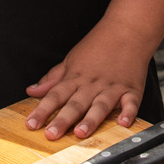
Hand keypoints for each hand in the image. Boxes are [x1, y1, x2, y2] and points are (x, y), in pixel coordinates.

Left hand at [25, 25, 149, 139]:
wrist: (127, 29)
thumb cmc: (99, 44)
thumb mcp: (70, 59)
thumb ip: (52, 78)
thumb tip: (32, 90)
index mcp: (76, 77)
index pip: (55, 96)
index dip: (42, 110)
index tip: (31, 124)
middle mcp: (92, 84)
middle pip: (75, 104)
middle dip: (62, 120)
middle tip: (52, 134)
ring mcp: (113, 87)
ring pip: (100, 105)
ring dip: (90, 120)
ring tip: (81, 133)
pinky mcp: (132, 89)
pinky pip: (130, 102)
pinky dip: (128, 113)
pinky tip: (123, 123)